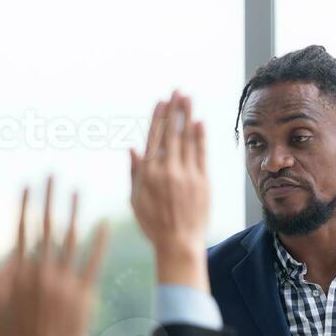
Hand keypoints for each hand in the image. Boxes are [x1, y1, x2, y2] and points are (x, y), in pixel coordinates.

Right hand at [0, 178, 108, 335]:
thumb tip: (3, 262)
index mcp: (19, 274)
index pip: (22, 230)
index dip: (25, 206)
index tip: (28, 186)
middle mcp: (41, 273)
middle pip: (45, 226)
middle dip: (48, 198)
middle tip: (53, 174)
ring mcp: (63, 283)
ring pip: (69, 238)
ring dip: (73, 211)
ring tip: (78, 190)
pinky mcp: (83, 295)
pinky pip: (93, 262)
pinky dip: (98, 242)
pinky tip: (104, 224)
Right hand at [131, 90, 209, 290]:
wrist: (178, 244)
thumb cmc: (154, 225)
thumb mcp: (135, 200)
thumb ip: (135, 173)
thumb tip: (133, 149)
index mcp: (148, 173)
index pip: (153, 138)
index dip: (158, 117)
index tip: (161, 101)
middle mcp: (167, 170)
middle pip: (171, 133)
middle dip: (175, 110)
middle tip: (178, 91)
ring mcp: (186, 175)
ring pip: (187, 139)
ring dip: (188, 117)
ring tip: (189, 99)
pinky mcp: (203, 182)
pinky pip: (201, 154)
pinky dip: (201, 137)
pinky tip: (200, 122)